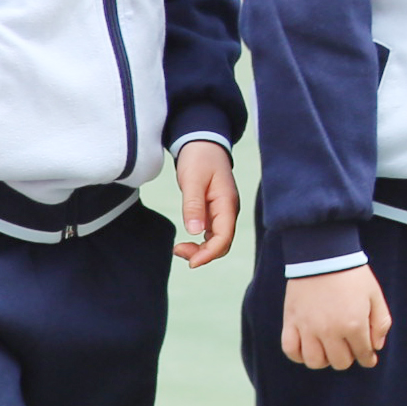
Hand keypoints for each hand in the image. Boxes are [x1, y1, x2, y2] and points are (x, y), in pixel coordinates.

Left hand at [173, 142, 240, 266]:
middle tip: (178, 251)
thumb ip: (194, 205)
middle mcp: (228, 210)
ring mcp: (222, 212)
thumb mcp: (193, 179)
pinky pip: (212, 233)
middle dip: (204, 254)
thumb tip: (195, 232)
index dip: (209, 253)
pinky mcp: (215, 211)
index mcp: (227, 203)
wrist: (203, 143)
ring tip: (179, 248)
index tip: (191, 262)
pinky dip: (200, 242)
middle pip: (223, 243)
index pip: (224, 237)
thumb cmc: (200, 158)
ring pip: (217, 240)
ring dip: (201, 250)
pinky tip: (186, 242)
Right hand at [283, 264, 390, 369]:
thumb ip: (380, 323)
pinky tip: (308, 348)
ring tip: (328, 348)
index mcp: (354, 325)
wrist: (323, 254)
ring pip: (315, 362)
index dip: (367, 358)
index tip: (368, 358)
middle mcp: (330, 331)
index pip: (362, 355)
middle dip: (349, 357)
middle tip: (349, 346)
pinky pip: (291, 350)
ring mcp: (308, 328)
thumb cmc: (352, 274)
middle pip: (340, 362)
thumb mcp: (375, 295)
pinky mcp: (291, 322)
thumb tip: (375, 347)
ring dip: (324, 359)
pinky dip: (299, 355)